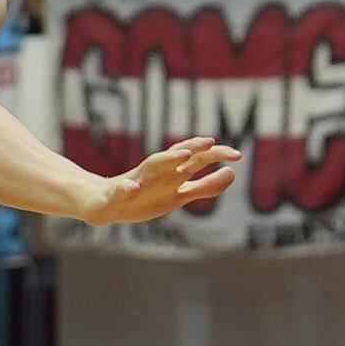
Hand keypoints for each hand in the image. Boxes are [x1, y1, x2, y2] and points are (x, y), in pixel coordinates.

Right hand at [92, 136, 242, 224]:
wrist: (106, 203)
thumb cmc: (145, 197)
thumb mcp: (180, 195)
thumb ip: (205, 186)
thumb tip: (232, 173)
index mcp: (172, 174)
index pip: (198, 159)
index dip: (216, 155)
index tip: (238, 154)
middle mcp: (158, 172)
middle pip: (178, 155)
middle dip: (194, 148)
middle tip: (211, 142)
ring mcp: (138, 181)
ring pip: (153, 166)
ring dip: (168, 160)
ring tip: (183, 156)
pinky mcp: (118, 194)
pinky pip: (122, 190)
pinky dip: (127, 188)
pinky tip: (132, 189)